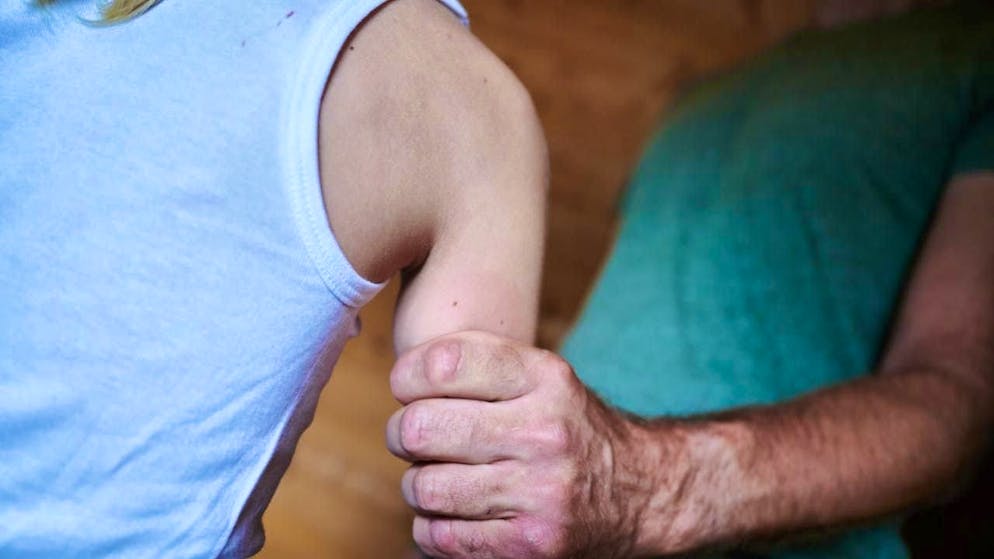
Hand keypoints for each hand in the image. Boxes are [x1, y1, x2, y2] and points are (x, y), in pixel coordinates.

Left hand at [386, 331, 658, 558]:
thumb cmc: (569, 428)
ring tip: (436, 477)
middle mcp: (545, 433)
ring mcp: (539, 494)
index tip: (408, 387)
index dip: (406, 376)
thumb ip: (480, 360)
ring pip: (423, 487)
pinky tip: (454, 512)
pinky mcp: (530, 546)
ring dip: (417, 484)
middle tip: (411, 436)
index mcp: (545, 379)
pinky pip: (438, 536)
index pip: (444, 363)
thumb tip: (403, 375)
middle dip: (402, 432)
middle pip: (421, 427)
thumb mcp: (543, 376)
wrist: (642, 493)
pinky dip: (432, 526)